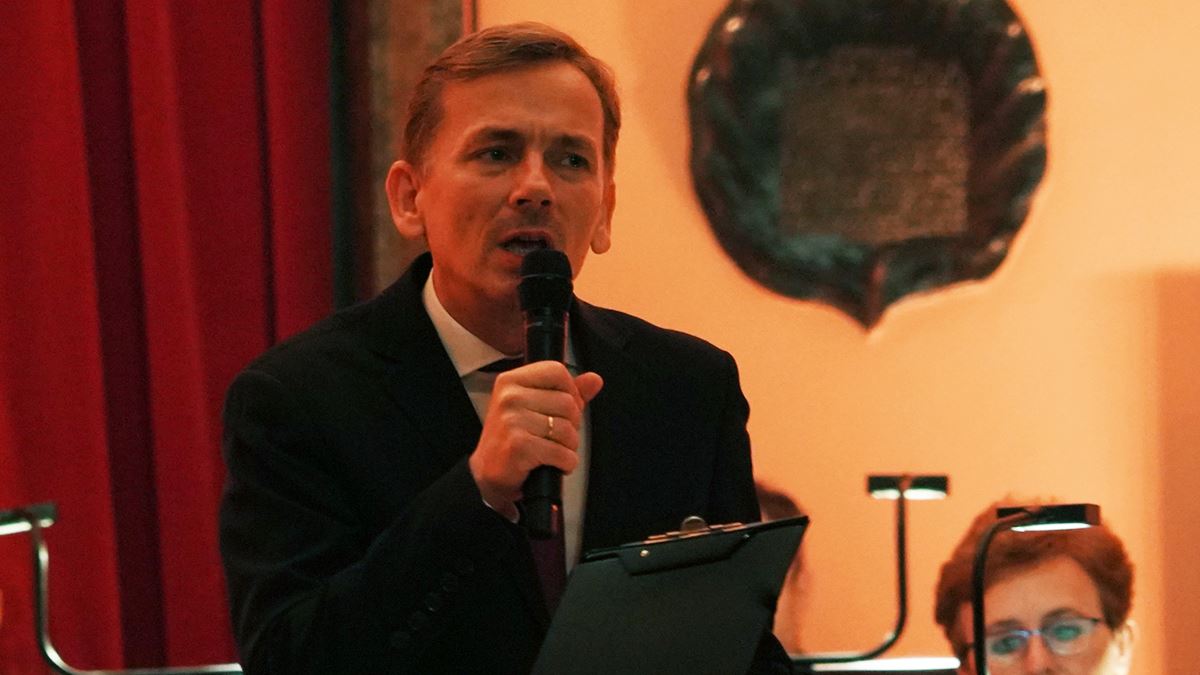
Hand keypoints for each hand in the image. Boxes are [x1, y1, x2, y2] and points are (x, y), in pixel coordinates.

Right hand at [469, 361, 603, 519]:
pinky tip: (552, 465)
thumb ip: (567, 392)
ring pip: (567, 429)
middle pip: (568, 402)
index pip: (557, 371)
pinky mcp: (519, 446)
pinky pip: (562, 453)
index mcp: (511, 381)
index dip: (570, 392)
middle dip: (571, 425)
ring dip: (568, 447)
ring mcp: (512, 421)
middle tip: (554, 437)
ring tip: (552, 451)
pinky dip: (565, 463)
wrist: (487, 475)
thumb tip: (594, 380)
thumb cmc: (512, 440)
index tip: (563, 410)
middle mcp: (509, 397)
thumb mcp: (536, 408)